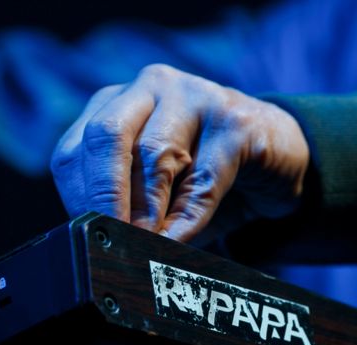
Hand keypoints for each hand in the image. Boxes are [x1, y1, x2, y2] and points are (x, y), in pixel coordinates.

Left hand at [51, 64, 308, 242]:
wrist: (279, 153)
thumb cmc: (208, 174)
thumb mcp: (159, 190)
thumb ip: (130, 209)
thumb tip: (107, 246)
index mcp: (120, 103)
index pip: (77, 150)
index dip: (80, 200)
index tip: (92, 238)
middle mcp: (153, 87)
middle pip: (107, 136)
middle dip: (104, 197)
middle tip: (110, 240)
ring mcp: (197, 96)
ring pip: (155, 152)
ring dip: (148, 209)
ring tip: (148, 246)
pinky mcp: (237, 121)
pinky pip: (203, 176)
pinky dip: (189, 218)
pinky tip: (182, 241)